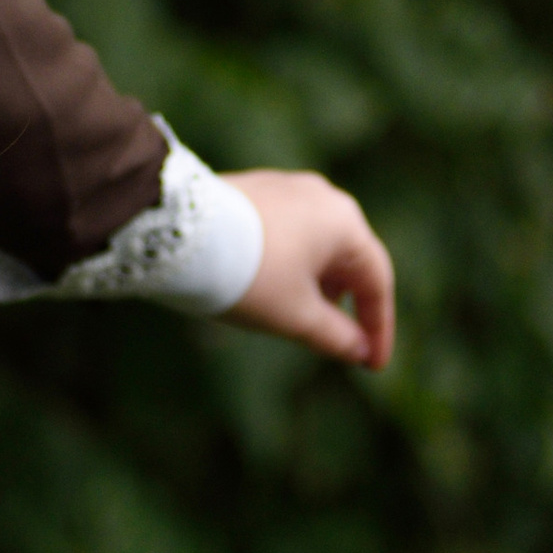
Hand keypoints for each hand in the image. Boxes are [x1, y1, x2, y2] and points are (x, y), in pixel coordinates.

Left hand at [221, 170, 394, 369]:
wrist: (174, 232)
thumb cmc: (246, 274)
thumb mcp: (296, 316)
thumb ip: (337, 337)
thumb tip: (358, 350)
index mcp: (344, 222)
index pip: (377, 282)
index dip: (378, 329)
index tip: (373, 365)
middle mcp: (322, 195)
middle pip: (348, 259)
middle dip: (347, 304)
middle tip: (341, 343)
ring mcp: (285, 187)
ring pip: (315, 244)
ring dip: (317, 285)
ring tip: (301, 318)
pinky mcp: (254, 189)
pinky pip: (286, 231)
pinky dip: (289, 264)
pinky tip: (271, 288)